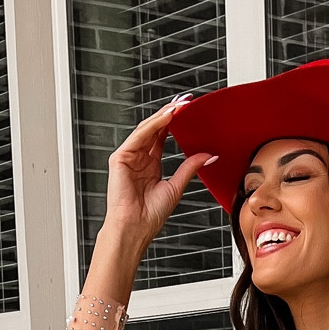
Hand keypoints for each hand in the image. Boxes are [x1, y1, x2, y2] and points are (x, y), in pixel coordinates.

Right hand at [91, 98, 211, 278]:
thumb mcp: (176, 186)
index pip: (163, 136)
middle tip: (186, 101)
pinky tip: (166, 117)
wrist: (135, 229)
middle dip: (170, 113)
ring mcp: (128, 156)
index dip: (175, 122)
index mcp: (150, 164)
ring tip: (179, 105)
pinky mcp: (120, 158)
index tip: (190, 110)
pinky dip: (153, 125)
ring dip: (163, 116)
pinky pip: (138, 136)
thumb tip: (208, 155)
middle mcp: (139, 158)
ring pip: (147, 129)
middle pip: (155, 129)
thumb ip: (189, 168)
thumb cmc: (150, 215)